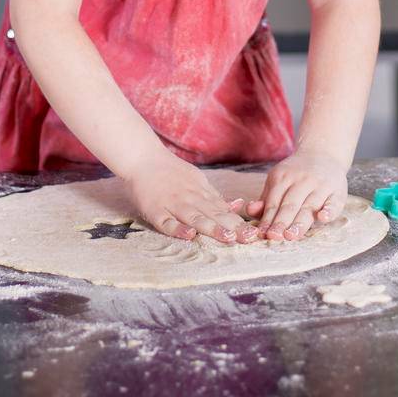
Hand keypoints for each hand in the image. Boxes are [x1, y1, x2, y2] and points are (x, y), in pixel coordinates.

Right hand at [121, 152, 259, 244]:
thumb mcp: (197, 180)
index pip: (223, 210)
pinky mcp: (154, 210)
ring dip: (211, 228)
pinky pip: (166, 222)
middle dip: (232, 227)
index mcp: (201, 192)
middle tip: (248, 239)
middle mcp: (190, 198)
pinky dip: (177, 229)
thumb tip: (237, 206)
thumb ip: (214, 196)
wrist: (142, 157)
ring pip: (194, 218)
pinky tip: (189, 236)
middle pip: (213, 214)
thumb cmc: (170, 172)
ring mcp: (172, 204)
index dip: (239, 222)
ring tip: (227, 237)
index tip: (254, 234)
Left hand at [244, 149, 347, 241]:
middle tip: (274, 236)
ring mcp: (322, 185)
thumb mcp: (279, 180)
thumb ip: (267, 198)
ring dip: (300, 222)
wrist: (324, 153)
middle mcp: (303, 180)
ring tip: (291, 235)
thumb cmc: (297, 175)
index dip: (268, 219)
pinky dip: (329, 210)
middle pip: (290, 205)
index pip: (274, 202)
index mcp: (284, 177)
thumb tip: (250, 210)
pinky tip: (323, 217)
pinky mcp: (338, 191)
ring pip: (310, 206)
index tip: (262, 234)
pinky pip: (334, 202)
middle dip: (281, 222)